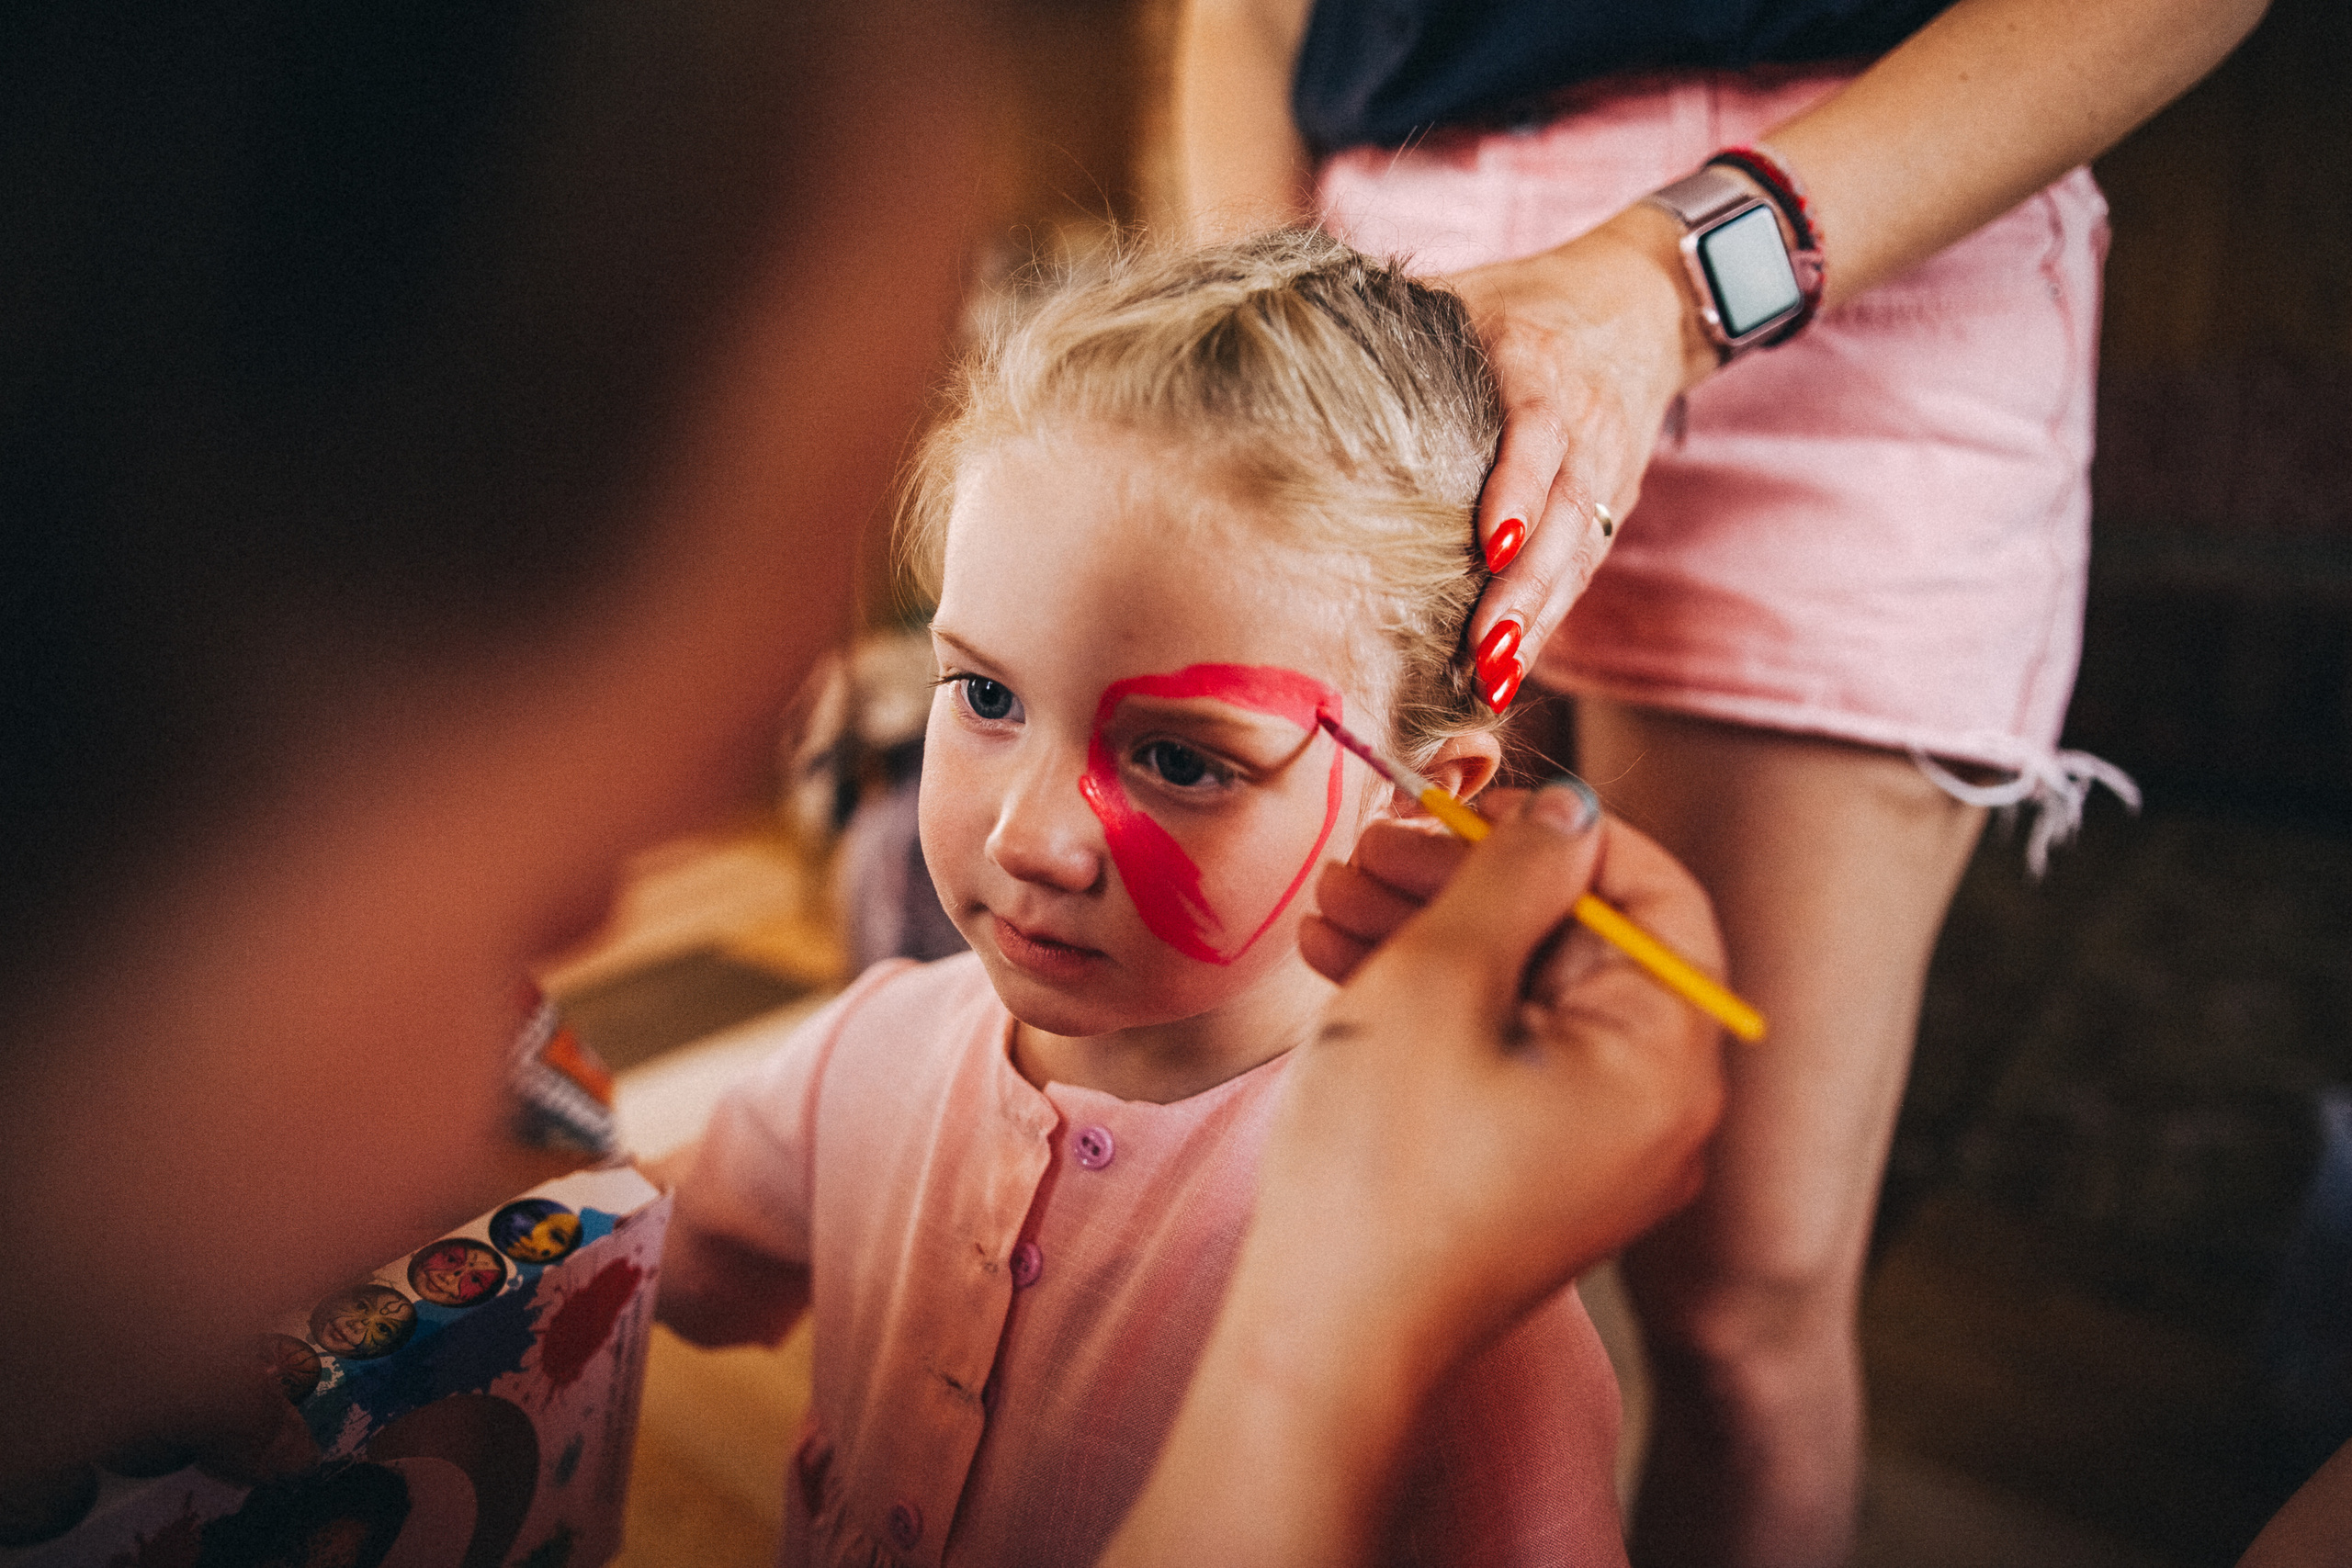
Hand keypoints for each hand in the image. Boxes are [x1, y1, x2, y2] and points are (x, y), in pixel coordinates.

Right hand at [1288, 786, 1726, 1356]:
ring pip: (1526, 995)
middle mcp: (1658, 1108)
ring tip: (1333, 899)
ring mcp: (1597, 1148)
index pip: (1655, 892)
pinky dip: (1431, 1002)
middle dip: (1470, 882)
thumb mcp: (1441, 978)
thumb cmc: (1385, 1165)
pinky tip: (1341, 958)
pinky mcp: (1534, 1173)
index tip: (1461, 807)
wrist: (1323, 1341)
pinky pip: (1502, 1056)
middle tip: (1370, 850)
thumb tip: (1567, 808)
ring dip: (1432, 932)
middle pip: (1582, 943)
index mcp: (1669, 1058)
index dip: (1559, 830)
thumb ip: (1512, 873)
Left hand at [1446, 207, 1715, 709]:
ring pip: (1575, 554)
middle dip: (1526, 588)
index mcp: (1541, 367)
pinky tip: (1510, 670)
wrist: (1645, 305)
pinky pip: (1579, 569)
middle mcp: (1583, 425)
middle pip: (1562, 515)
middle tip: (1485, 651)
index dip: (1518, 490)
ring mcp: (1603, 471)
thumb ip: (1402, 322)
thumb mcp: (1471, 295)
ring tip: (1494, 679)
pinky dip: (1548, 619)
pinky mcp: (1610, 506)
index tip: (1493, 545)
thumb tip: (1297, 334)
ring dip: (1537, 620)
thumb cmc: (1528, 302)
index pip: (1538, 434)